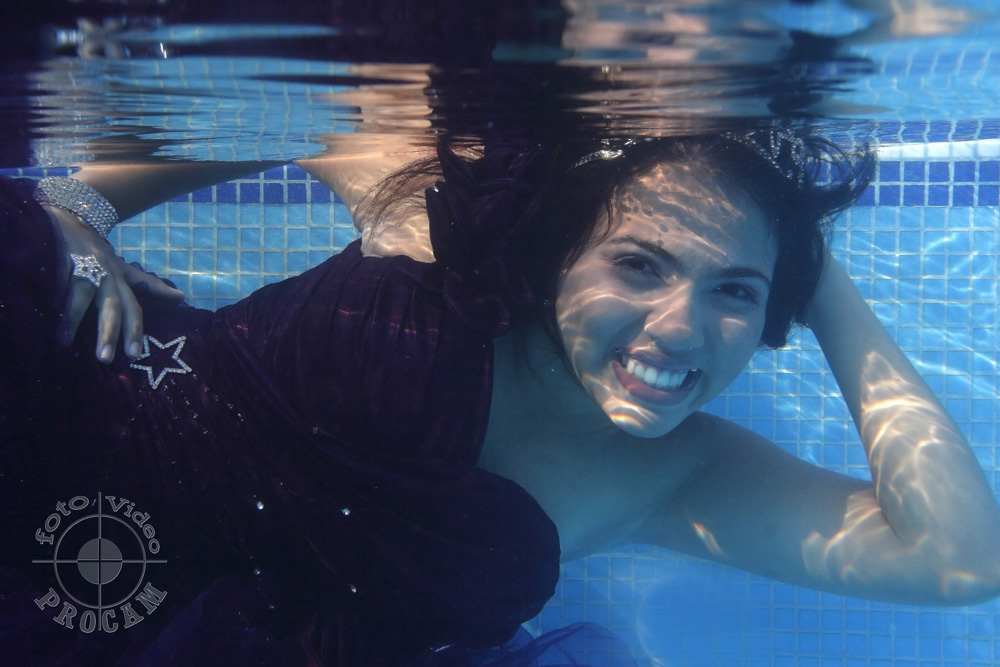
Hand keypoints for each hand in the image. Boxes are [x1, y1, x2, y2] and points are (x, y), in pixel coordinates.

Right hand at [46, 206, 184, 362]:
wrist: (73, 218)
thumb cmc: (99, 253)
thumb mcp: (125, 269)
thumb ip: (150, 286)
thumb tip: (182, 298)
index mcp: (121, 280)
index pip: (133, 307)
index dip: (134, 330)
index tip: (135, 354)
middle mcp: (106, 275)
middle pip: (112, 306)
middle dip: (109, 332)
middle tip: (106, 359)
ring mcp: (84, 267)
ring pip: (83, 294)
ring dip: (74, 318)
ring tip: (63, 342)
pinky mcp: (63, 260)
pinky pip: (58, 283)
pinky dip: (53, 299)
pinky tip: (45, 316)